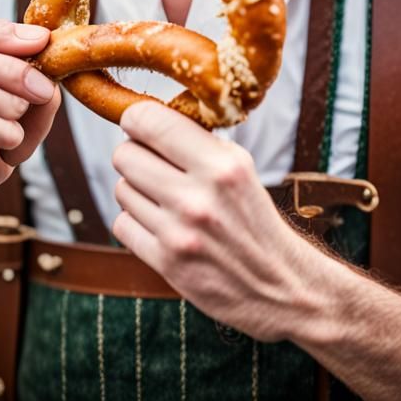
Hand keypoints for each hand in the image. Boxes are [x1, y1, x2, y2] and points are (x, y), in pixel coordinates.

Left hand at [112, 102, 308, 341]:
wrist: (279, 284)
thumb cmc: (253, 217)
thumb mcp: (240, 166)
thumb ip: (196, 140)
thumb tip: (145, 116)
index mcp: (222, 165)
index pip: (151, 122)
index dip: (135, 117)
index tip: (137, 122)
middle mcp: (198, 198)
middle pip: (125, 155)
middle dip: (134, 154)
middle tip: (151, 161)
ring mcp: (179, 233)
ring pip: (122, 189)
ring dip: (136, 190)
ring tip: (163, 197)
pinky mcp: (167, 264)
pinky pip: (122, 225)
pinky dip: (135, 222)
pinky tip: (158, 223)